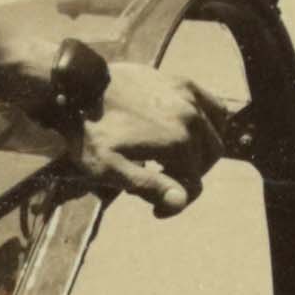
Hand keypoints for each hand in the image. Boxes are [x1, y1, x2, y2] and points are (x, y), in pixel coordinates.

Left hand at [75, 68, 232, 215]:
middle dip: (189, 177)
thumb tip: (180, 201)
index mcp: (176, 142)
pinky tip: (192, 132)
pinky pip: (214, 107)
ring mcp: (189, 97)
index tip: (156, 211)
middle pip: (207, 159)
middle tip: (163, 183)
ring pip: (215, 135)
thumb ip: (147, 185)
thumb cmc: (90, 132)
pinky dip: (211, 124)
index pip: (193, 184)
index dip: (175, 203)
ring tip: (177, 160)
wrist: (79, 89)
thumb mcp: (110, 168)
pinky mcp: (183, 83)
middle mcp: (190, 118)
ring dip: (202, 153)